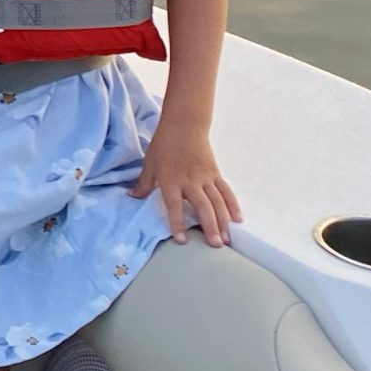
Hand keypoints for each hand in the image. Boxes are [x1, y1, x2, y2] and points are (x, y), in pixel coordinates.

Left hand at [131, 122, 241, 246]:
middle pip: (202, 206)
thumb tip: (132, 198)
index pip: (174, 205)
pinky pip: (226, 192)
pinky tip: (237, 219)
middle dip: (210, 226)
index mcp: (171, 180)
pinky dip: (233, 205)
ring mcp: (206, 178)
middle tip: (216, 245)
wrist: (184, 125)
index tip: (182, 240)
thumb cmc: (164, 145)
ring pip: (217, 202)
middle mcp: (190, 181)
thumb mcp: (149, 164)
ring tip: (227, 239)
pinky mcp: (216, 174)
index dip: (177, 222)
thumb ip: (144, 184)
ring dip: (223, 221)